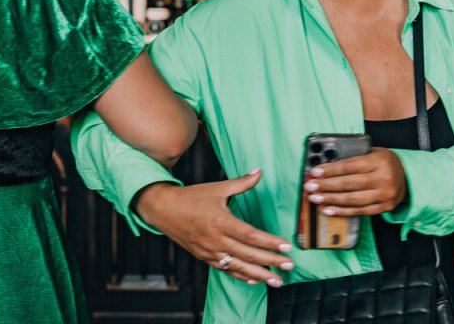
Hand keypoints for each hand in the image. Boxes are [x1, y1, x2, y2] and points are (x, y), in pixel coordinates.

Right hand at [135, 169, 292, 286]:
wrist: (163, 210)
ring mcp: (209, 251)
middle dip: (271, 262)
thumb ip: (241, 182)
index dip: (270, 242)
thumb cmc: (191, 197)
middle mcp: (216, 240)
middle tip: (290, 266)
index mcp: (221, 221)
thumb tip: (259, 171)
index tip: (286, 247)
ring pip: (238, 267)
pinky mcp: (204, 257)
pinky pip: (224, 270)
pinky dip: (240, 276)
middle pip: (248, 254)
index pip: (251, 235)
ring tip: (277, 281)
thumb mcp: (217, 188)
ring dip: (259, 276)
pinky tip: (253, 281)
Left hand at [305, 147, 406, 216]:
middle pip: (349, 184)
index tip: (315, 172)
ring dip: (331, 200)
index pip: (349, 166)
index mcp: (378, 161)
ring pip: (353, 199)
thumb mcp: (373, 152)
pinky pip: (360, 211)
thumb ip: (353, 157)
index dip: (330, 170)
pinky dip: (342, 212)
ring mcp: (384, 195)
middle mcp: (383, 179)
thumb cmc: (385, 162)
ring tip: (315, 198)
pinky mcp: (384, 207)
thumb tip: (325, 166)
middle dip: (326, 186)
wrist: (409, 177)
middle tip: (309, 186)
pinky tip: (328, 210)